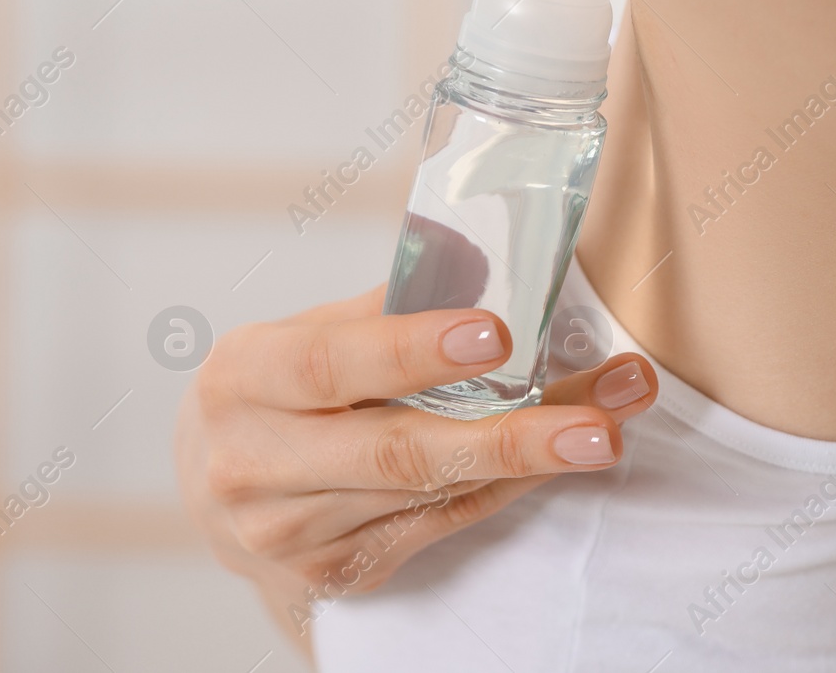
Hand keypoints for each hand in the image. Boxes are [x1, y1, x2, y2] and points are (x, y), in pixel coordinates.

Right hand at [174, 284, 656, 651]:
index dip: (413, 350)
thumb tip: (487, 263)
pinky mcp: (334, 572)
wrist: (222, 486)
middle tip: (601, 420)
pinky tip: (559, 456)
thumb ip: (392, 302)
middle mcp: (254, 465)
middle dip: (512, 436)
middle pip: (397, 452)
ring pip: (433, 493)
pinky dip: (506, 486)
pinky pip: (441, 523)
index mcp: (245, 378)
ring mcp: (291, 532)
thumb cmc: (286, 386)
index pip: (331, 363)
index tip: (499, 334)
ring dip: (535, 458)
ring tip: (613, 422)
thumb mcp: (313, 329)